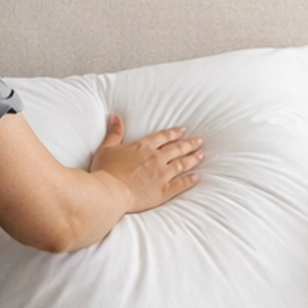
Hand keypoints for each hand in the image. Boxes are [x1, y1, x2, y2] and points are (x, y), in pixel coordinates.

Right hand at [88, 114, 203, 213]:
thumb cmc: (106, 171)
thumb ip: (114, 132)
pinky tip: (196, 177)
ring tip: (201, 155)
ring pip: (182, 164)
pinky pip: (181, 184)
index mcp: (143, 147)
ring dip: (193, 159)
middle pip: (176, 149)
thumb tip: (115, 116)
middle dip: (189, 144)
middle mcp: (156, 158)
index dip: (174, 133)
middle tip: (199, 141)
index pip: (163, 137)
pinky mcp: (163, 191)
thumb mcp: (107, 147)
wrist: (110, 191)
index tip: (183, 130)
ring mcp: (162, 175)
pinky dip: (190, 180)